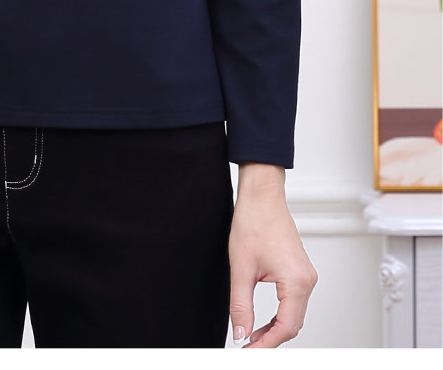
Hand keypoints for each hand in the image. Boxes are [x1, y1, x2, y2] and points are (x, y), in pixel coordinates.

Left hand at [228, 163, 317, 348]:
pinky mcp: (300, 272)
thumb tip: (241, 334)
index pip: (286, 327)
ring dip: (274, 329)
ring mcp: (306, 276)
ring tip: (251, 337)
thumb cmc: (254, 222)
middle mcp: (307, 280)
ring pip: (293, 315)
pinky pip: (293, 302)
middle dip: (270, 340)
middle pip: (292, 325)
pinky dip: (278, 315)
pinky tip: (262, 321)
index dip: (266, 345)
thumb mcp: (241, 268)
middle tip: (248, 349)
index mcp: (296, 281)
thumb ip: (241, 306)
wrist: (262, 196)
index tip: (248, 352)